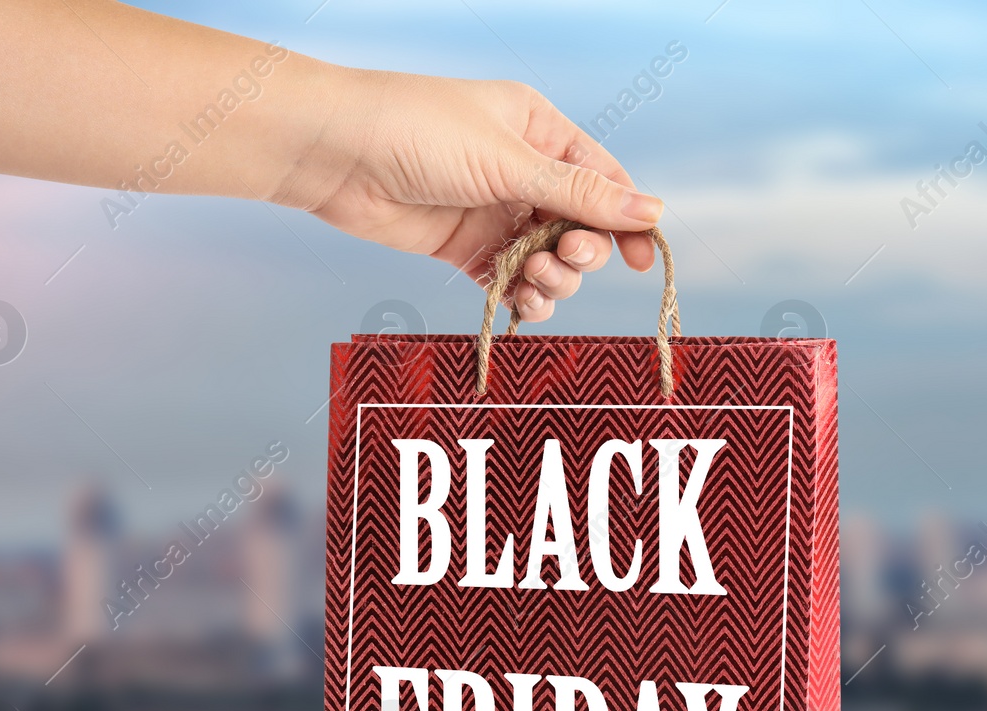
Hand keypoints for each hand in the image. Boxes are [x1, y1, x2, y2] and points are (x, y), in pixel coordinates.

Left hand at [273, 68, 663, 322]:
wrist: (335, 154)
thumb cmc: (417, 132)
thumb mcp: (510, 162)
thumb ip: (580, 195)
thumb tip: (652, 211)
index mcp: (538, 130)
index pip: (602, 179)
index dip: (627, 221)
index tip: (644, 260)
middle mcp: (521, 170)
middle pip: (579, 227)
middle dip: (581, 252)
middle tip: (563, 259)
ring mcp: (493, 211)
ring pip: (547, 259)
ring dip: (553, 279)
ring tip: (536, 281)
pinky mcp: (465, 248)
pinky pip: (510, 280)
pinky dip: (521, 297)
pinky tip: (520, 305)